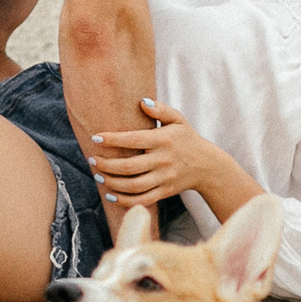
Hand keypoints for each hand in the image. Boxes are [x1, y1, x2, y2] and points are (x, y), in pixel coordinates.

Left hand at [87, 98, 257, 213]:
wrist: (208, 166)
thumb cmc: (187, 139)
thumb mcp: (178, 120)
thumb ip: (161, 109)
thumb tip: (141, 101)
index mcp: (163, 140)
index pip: (133, 140)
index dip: (112, 140)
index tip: (95, 138)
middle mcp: (163, 160)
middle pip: (129, 166)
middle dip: (106, 164)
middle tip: (92, 160)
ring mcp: (164, 178)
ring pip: (133, 186)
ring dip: (112, 182)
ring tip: (98, 176)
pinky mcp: (165, 192)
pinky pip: (142, 200)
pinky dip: (124, 200)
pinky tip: (111, 195)